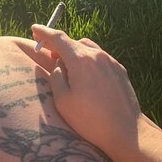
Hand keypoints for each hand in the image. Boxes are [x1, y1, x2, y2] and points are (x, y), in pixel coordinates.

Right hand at [30, 25, 144, 155]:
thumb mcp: (62, 100)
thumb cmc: (90, 120)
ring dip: (75, 52)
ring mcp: (112, 63)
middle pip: (74, 42)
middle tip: (48, 53)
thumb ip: (56, 76)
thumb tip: (59, 64)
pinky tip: (85, 75)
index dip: (44, 33)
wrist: (127, 132)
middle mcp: (98, 56)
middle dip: (59, 45)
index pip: (59, 39)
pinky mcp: (120, 71)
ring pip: (89, 48)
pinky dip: (88, 60)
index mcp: (81, 60)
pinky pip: (100, 59)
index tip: (34, 29)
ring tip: (67, 65)